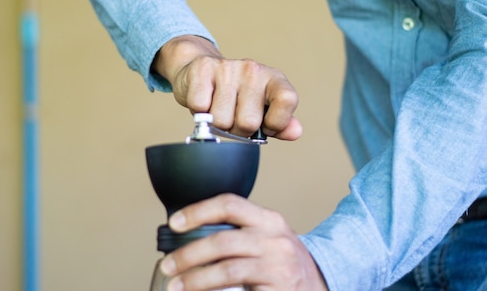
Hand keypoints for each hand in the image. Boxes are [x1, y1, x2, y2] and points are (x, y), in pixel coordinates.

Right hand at [152, 36, 301, 139]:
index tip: (265, 126)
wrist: (201, 70)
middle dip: (237, 130)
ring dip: (216, 123)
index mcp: (274, 78)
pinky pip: (200, 108)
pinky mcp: (203, 69)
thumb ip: (280, 123)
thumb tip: (295, 132)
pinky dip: (199, 113)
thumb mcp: (262, 109)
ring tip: (217, 109)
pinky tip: (204, 101)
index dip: (276, 123)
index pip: (287, 100)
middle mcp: (253, 70)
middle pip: (248, 123)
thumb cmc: (235, 96)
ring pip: (221, 121)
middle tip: (233, 118)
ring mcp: (227, 68)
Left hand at [159, 194, 327, 290]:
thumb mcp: (265, 236)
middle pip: (222, 240)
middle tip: (168, 265)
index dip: (198, 211)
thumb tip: (188, 236)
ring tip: (176, 286)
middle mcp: (275, 239)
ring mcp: (279, 266)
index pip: (229, 204)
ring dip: (196, 280)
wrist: (318, 285)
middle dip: (188, 254)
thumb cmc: (282, 261)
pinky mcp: (279, 290)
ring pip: (228, 270)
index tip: (175, 222)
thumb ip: (237, 231)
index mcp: (268, 219)